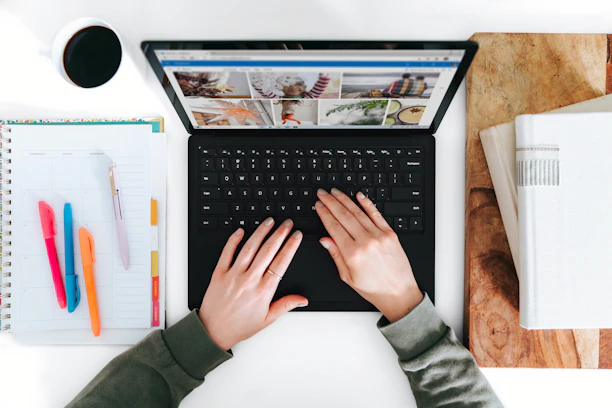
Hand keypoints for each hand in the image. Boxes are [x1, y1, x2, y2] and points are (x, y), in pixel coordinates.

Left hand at [199, 218, 307, 349]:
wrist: (213, 332)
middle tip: (287, 223)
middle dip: (280, 234)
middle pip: (268, 251)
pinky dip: (234, 240)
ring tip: (270, 221)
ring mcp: (233, 275)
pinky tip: (241, 230)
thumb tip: (303, 299)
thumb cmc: (240, 326)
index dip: (290, 246)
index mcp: (263, 291)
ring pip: (250, 248)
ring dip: (261, 232)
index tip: (297, 236)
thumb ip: (286, 305)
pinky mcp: (219, 274)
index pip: (281, 263)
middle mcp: (249, 280)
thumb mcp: (267, 318)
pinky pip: (227, 252)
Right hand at [315, 188, 422, 322]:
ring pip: (358, 212)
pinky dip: (367, 203)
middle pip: (344, 216)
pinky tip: (358, 196)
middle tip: (322, 193)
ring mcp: (379, 236)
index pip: (334, 227)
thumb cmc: (374, 289)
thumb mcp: (348, 277)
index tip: (318, 205)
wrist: (399, 293)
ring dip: (345, 200)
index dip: (324, 214)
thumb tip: (325, 240)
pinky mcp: (390, 234)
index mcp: (352, 254)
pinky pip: (376, 214)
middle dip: (331, 202)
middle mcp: (365, 242)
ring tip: (335, 192)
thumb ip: (336, 255)